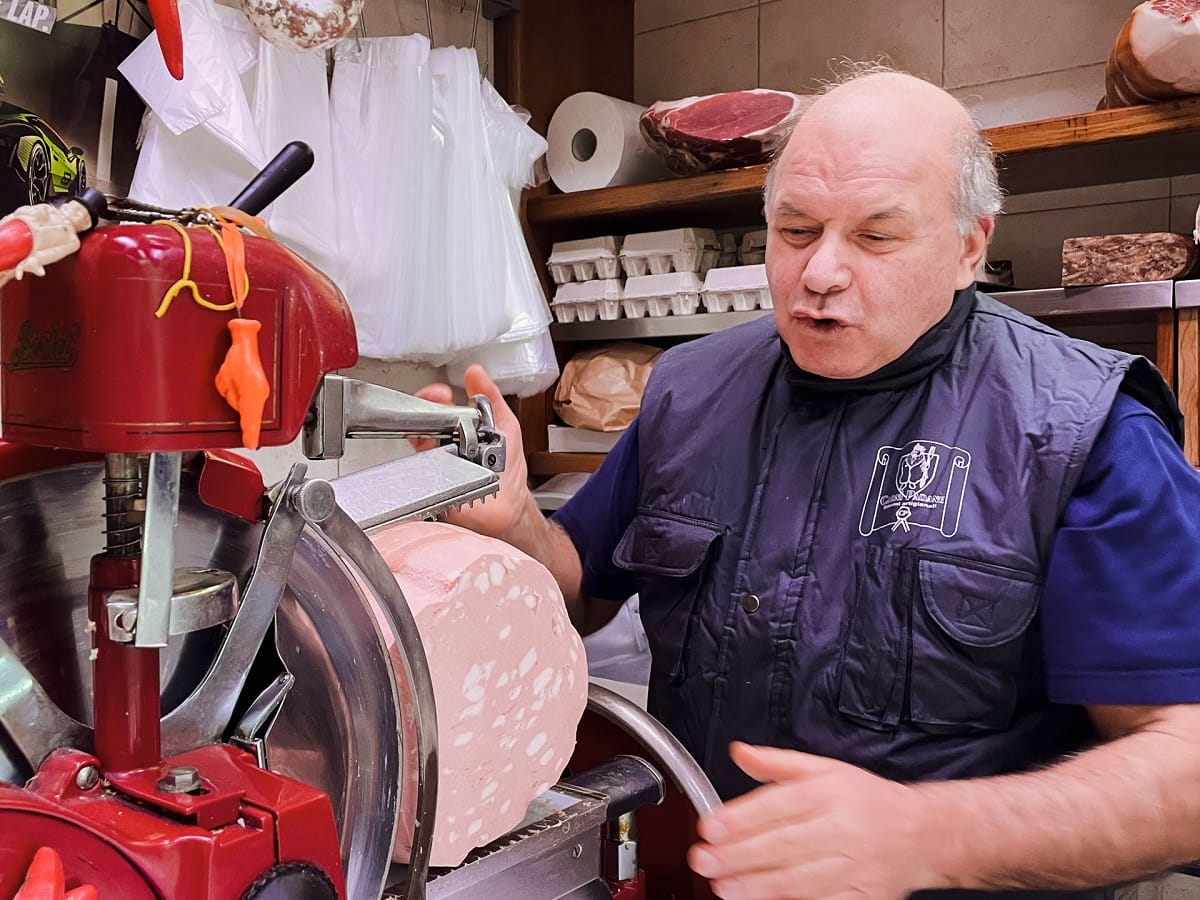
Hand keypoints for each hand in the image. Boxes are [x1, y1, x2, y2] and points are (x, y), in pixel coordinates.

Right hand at [413, 364, 532, 541]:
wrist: (510, 509)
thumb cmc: (509, 472)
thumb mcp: (505, 426)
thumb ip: (491, 399)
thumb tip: (475, 373)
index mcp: (460, 429)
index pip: (437, 406)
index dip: (433, 397)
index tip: (438, 393)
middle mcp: (444, 446)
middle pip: (422, 420)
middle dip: (424, 409)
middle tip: (433, 404)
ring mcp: (436, 465)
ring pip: (417, 441)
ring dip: (422, 430)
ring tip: (436, 427)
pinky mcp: (433, 484)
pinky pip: (418, 468)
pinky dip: (423, 458)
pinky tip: (434, 451)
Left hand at [688, 743, 932, 899]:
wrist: (922, 833)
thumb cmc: (868, 801)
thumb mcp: (825, 769)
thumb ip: (778, 762)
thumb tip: (739, 752)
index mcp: (830, 792)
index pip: (780, 803)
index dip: (742, 817)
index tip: (710, 827)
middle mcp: (843, 828)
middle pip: (785, 844)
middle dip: (739, 855)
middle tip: (704, 860)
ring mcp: (854, 866)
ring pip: (800, 879)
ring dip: (757, 886)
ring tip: (724, 887)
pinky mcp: (862, 896)